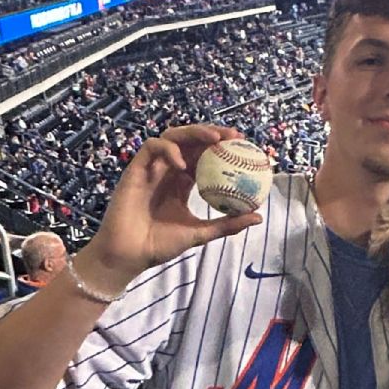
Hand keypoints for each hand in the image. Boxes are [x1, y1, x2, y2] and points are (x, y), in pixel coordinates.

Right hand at [77, 125, 263, 295]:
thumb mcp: (200, 233)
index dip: (222, 147)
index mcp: (182, 183)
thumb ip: (227, 224)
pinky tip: (183, 165)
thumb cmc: (159, 245)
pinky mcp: (135, 169)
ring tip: (214, 139)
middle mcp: (168, 171)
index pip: (204, 156)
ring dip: (194, 133)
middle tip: (234, 136)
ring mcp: (152, 168)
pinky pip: (152, 147)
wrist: (129, 255)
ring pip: (172, 136)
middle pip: (191, 141)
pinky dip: (169, 150)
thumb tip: (258, 218)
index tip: (244, 146)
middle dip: (213, 133)